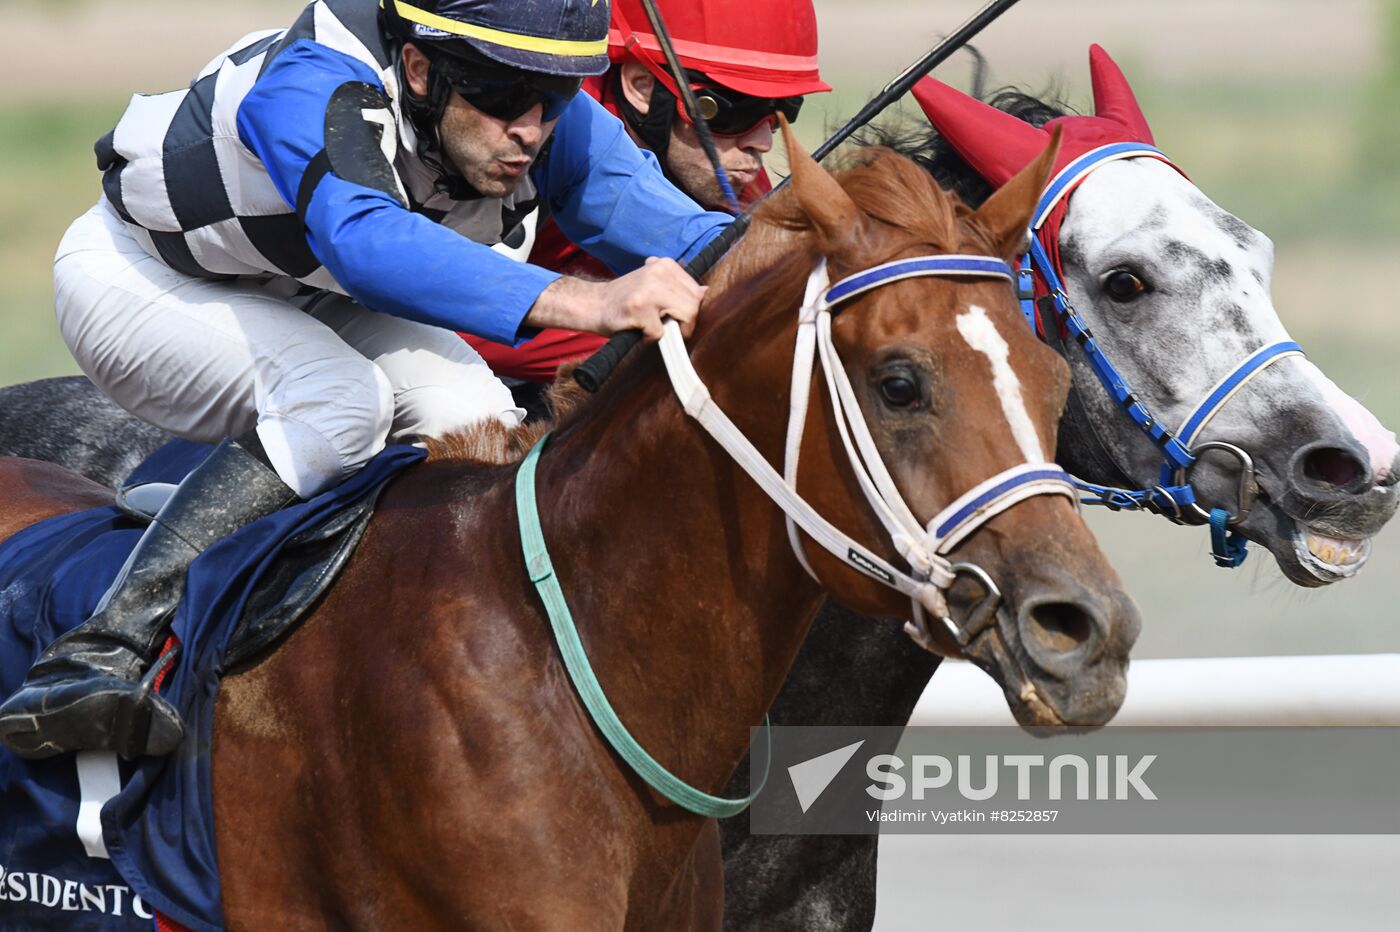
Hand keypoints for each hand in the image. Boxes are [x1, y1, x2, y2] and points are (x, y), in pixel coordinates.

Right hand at [526, 257, 706, 341]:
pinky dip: (650, 338)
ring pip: (683, 317)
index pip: (697, 292)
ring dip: (669, 330)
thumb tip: (705, 291)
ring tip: (652, 326)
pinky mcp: (639, 308)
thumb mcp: (655, 285)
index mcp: (665, 265)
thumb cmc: (627, 300)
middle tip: (665, 327)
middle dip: (684, 323)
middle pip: (693, 305)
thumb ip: (678, 288)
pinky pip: (660, 332)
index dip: (690, 310)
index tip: (675, 317)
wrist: (594, 304)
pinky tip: (639, 330)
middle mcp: (659, 272)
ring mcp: (648, 290)